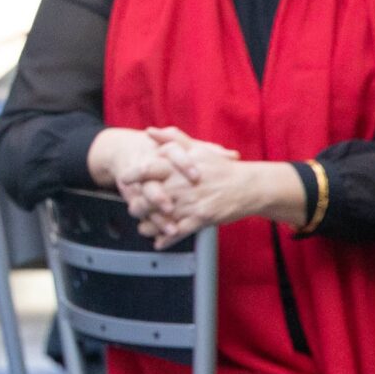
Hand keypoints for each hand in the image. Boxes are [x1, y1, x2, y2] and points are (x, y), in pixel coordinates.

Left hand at [134, 128, 257, 244]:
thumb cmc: (222, 168)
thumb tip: (149, 131)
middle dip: (137, 206)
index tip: (124, 180)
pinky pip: (178, 232)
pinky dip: (166, 239)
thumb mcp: (197, 149)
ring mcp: (191, 203)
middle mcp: (181, 185)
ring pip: (160, 217)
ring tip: (143, 227)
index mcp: (178, 167)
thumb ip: (172, 140)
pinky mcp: (201, 218)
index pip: (148, 169)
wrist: (250, 186)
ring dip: (148, 225)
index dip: (132, 176)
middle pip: (149, 198)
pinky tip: (159, 242)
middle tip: (133, 208)